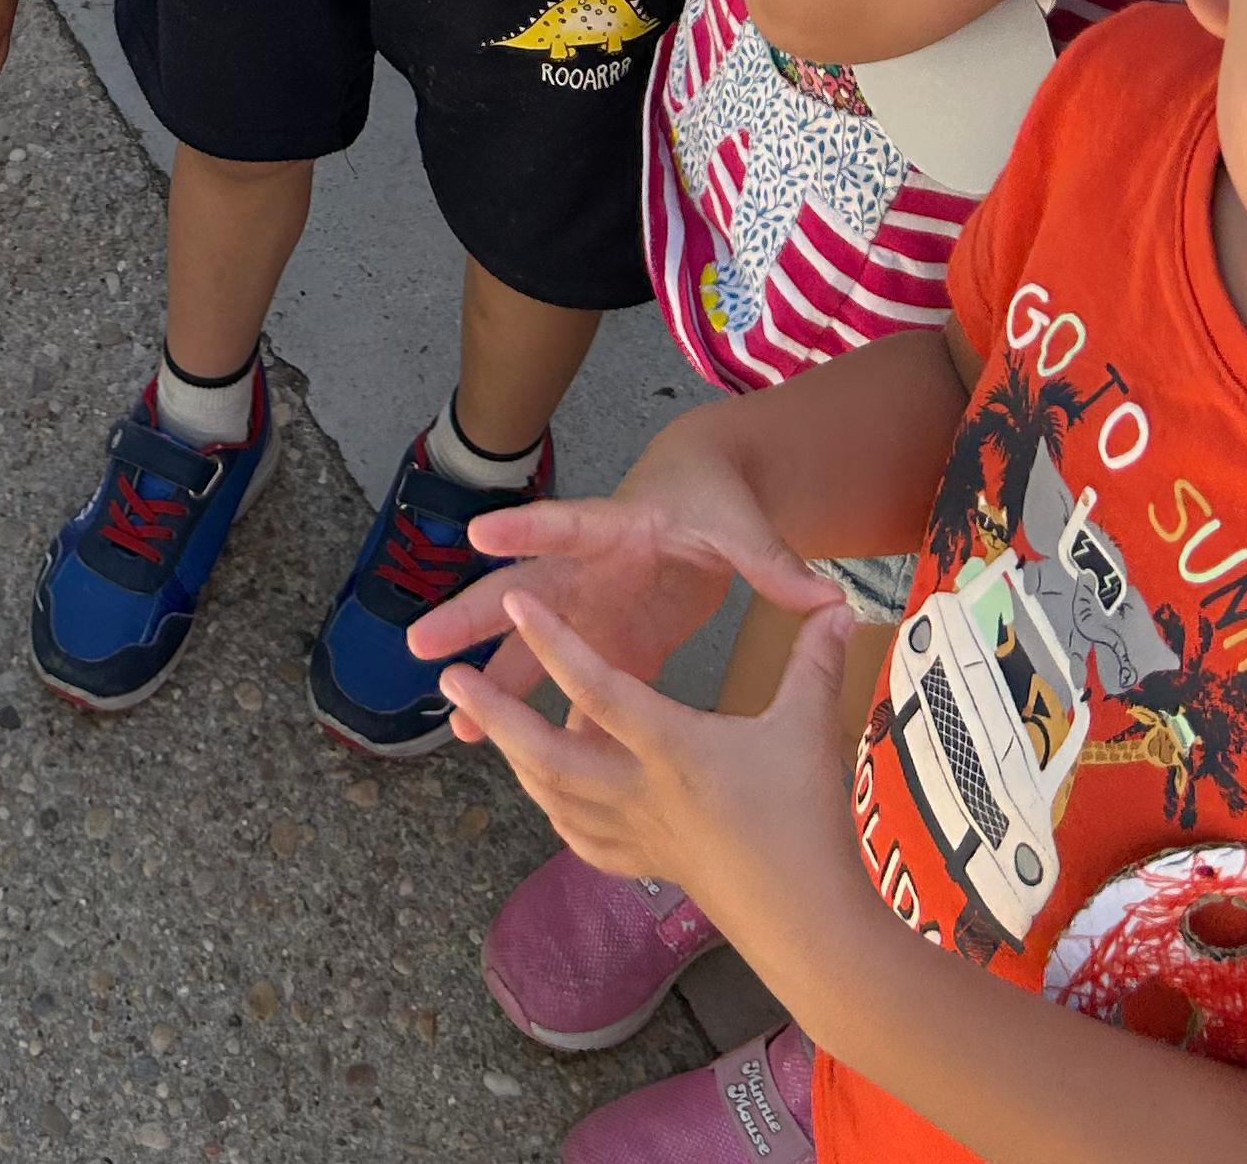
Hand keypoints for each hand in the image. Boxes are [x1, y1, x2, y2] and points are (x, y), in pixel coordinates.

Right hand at [408, 477, 833, 700]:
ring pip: (530, 645)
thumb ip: (775, 563)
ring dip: (494, 680)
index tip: (477, 536)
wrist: (703, 496)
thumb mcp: (745, 527)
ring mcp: (591, 610)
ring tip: (453, 719)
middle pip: (521, 591)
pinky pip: (565, 681)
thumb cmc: (718, 502)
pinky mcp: (607, 643)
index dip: (525, 529)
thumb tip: (828, 598)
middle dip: (470, 615)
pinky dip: (540, 714)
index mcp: (619, 527)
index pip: (568, 523)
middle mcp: (590, 570)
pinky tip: (510, 751)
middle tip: (418, 642)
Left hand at [440, 574, 867, 991]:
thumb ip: (814, 658)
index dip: (556, 642)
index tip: (516, 603)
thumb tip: (840, 601)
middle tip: (448, 677)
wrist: (812, 924)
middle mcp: (642, 792)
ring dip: (512, 756)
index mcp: (674, 749)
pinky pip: (582, 838)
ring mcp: (638, 835)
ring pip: (555, 796)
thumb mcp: (809, 726)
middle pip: (548, 752)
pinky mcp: (647, 865)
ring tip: (482, 722)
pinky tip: (542, 792)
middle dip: (496, 711)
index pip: (600, 687)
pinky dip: (554, 809)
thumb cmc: (808, 820)